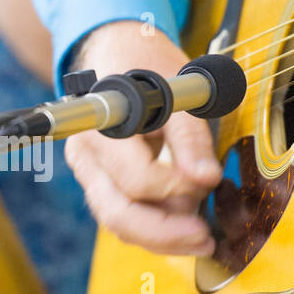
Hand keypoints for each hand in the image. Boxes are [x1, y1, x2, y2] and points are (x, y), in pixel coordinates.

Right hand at [64, 22, 222, 255]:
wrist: (117, 55)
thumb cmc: (146, 66)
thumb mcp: (177, 90)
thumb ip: (190, 136)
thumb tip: (206, 178)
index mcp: (100, 125)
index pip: (136, 178)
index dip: (175, 188)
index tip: (208, 181)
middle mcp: (85, 155)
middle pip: (117, 212)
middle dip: (165, 233)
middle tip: (205, 237)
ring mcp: (89, 173)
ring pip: (118, 222)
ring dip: (161, 237)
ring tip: (201, 237)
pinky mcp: (100, 184)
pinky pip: (122, 215)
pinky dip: (153, 228)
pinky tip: (184, 229)